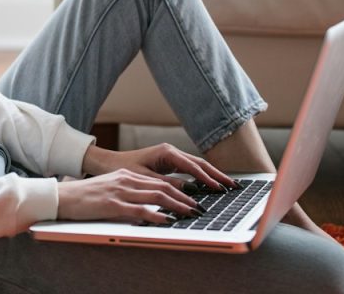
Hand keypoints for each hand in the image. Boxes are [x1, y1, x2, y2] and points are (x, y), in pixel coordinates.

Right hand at [56, 169, 201, 223]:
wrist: (63, 196)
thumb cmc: (86, 196)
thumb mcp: (111, 188)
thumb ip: (129, 192)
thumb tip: (149, 204)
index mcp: (127, 175)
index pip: (159, 181)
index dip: (179, 190)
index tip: (193, 199)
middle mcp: (126, 180)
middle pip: (162, 187)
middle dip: (184, 198)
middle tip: (199, 208)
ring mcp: (120, 191)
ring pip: (156, 196)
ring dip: (177, 205)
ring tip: (190, 213)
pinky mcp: (112, 204)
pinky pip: (140, 210)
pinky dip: (156, 215)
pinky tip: (167, 220)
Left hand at [81, 143, 238, 191]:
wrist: (109, 163)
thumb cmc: (123, 169)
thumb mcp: (145, 179)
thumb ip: (167, 185)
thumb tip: (189, 192)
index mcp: (166, 152)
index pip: (193, 167)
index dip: (207, 179)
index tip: (219, 189)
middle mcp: (171, 151)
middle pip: (200, 163)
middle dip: (217, 175)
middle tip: (233, 186)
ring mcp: (172, 156)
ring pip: (197, 166)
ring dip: (212, 175)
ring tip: (228, 186)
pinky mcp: (170, 162)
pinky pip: (191, 169)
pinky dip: (202, 176)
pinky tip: (212, 185)